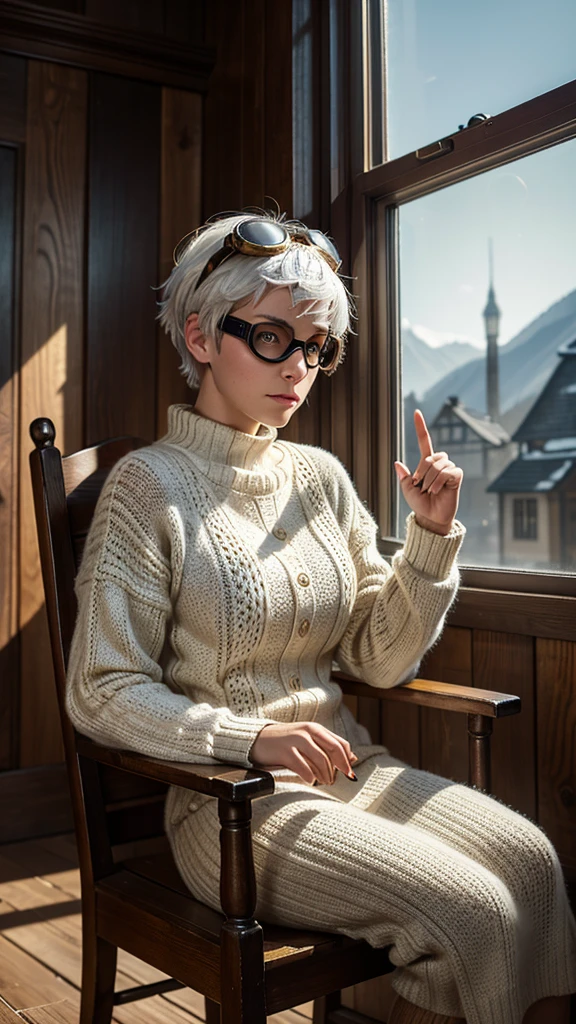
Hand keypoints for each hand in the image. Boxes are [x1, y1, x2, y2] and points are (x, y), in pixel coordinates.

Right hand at [249, 722, 358, 784]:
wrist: (257, 739)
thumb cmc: (285, 742)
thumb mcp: (307, 740)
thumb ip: (328, 746)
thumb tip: (352, 759)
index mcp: (315, 729)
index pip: (340, 744)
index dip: (347, 760)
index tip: (349, 774)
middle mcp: (307, 731)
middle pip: (333, 751)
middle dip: (338, 769)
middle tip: (334, 781)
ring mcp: (296, 740)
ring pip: (321, 760)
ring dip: (325, 775)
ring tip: (322, 782)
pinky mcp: (285, 752)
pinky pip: (304, 768)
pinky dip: (310, 777)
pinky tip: (310, 780)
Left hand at [394, 409, 462, 535]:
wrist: (431, 517)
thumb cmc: (420, 504)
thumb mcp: (407, 490)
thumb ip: (403, 477)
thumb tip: (397, 463)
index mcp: (426, 463)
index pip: (425, 441)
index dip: (421, 427)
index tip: (417, 412)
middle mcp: (439, 463)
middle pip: (430, 457)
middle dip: (422, 472)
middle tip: (419, 486)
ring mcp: (449, 468)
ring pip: (438, 465)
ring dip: (429, 480)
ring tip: (429, 490)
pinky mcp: (457, 476)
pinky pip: (447, 472)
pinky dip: (438, 482)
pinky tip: (436, 491)